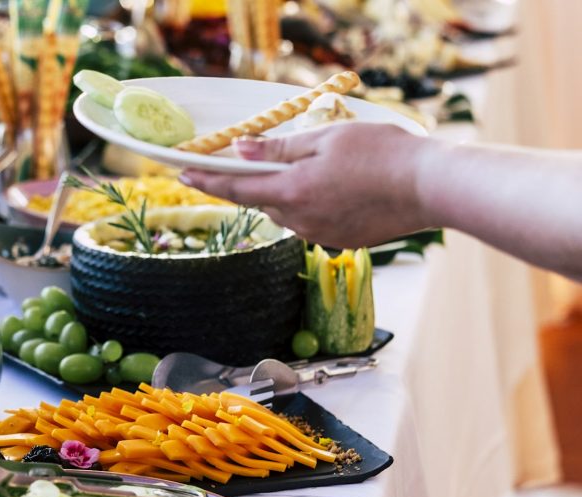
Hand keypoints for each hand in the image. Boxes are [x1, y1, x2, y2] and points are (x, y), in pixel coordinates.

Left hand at [179, 123, 437, 246]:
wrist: (430, 187)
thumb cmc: (383, 153)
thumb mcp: (325, 139)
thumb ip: (279, 150)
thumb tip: (241, 152)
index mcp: (292, 192)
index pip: (236, 188)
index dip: (206, 180)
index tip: (181, 174)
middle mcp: (300, 221)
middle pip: (261, 201)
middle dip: (254, 182)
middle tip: (251, 161)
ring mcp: (319, 235)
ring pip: (286, 212)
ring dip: (287, 193)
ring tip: (315, 169)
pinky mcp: (339, 241)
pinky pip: (310, 221)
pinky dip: (311, 204)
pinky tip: (337, 188)